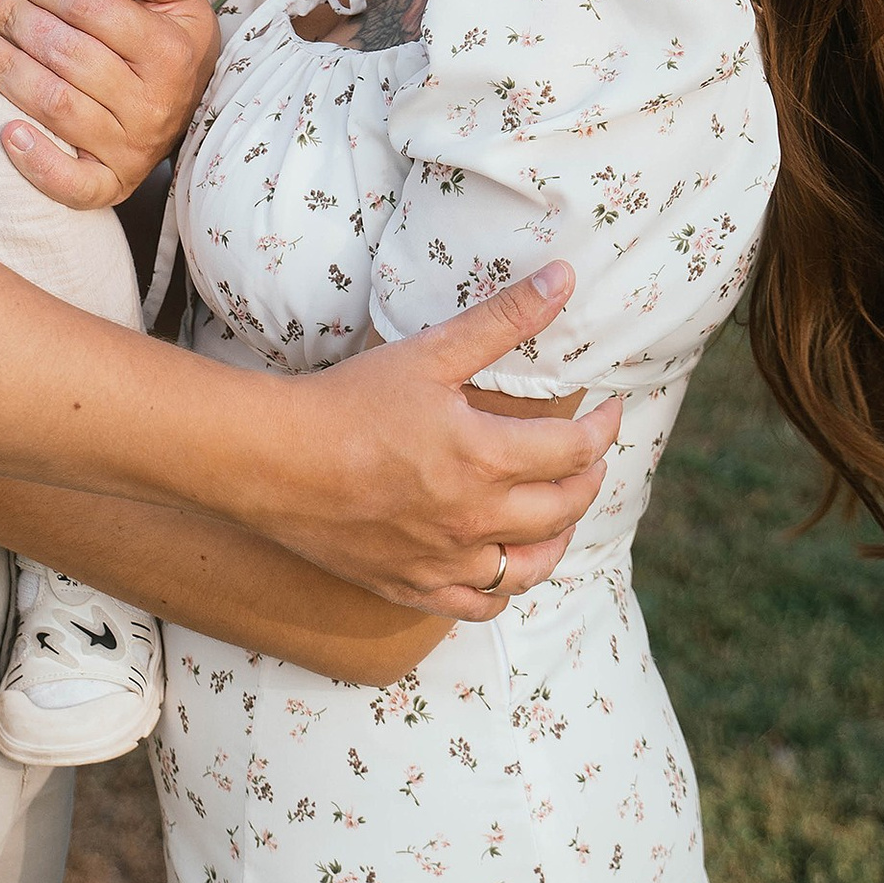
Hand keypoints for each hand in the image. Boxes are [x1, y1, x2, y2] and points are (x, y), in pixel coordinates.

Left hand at [0, 0, 219, 214]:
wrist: (193, 107)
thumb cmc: (173, 41)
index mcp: (168, 51)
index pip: (92, 10)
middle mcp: (151, 103)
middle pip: (66, 54)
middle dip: (12, 19)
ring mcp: (131, 148)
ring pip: (56, 106)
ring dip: (5, 71)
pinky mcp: (112, 184)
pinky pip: (73, 184)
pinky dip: (37, 163)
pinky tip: (4, 133)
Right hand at [258, 272, 624, 614]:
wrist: (273, 461)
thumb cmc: (348, 401)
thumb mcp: (430, 352)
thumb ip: (503, 318)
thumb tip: (564, 277)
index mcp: (486, 458)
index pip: (575, 451)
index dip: (604, 429)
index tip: (610, 411)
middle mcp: (476, 519)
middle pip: (563, 508)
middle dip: (590, 478)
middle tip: (591, 455)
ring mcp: (445, 561)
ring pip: (531, 566)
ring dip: (560, 537)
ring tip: (562, 512)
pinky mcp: (413, 586)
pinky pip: (480, 605)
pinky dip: (504, 587)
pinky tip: (504, 564)